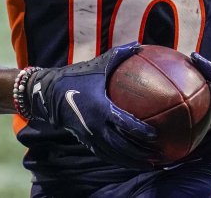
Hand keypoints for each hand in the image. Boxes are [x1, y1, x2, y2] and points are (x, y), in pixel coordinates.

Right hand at [24, 43, 158, 167]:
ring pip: (115, 154)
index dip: (141, 131)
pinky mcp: (86, 140)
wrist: (50, 93)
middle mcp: (95, 125)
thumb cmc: (78, 75)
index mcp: (101, 107)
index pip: (124, 123)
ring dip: (133, 161)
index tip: (157, 136)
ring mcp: (90, 135)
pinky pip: (106, 154)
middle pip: (122, 146)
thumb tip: (141, 46)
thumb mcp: (99, 64)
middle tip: (160, 156)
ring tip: (152, 165)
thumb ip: (120, 55)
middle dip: (141, 153)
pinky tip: (133, 162)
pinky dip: (121, 160)